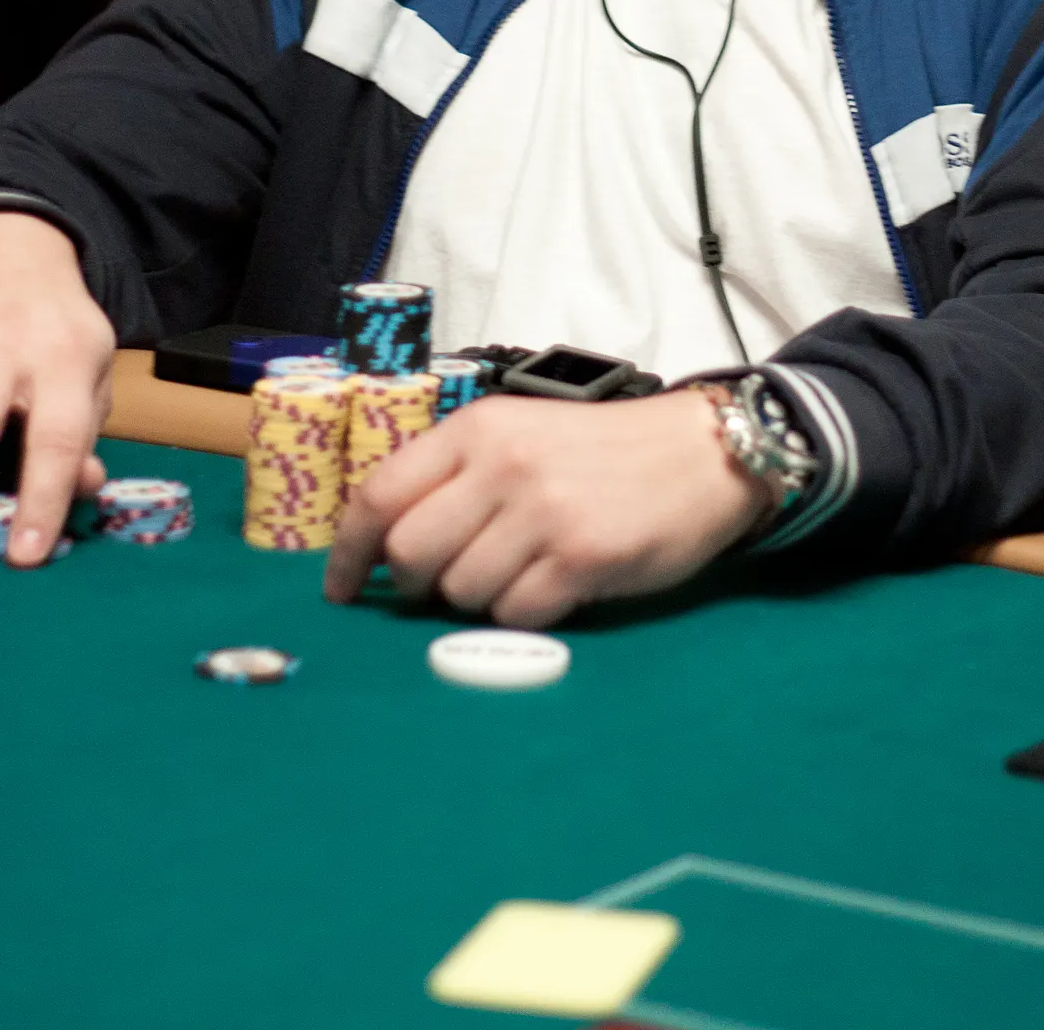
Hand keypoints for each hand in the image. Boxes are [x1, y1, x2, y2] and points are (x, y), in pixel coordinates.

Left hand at [324, 389, 769, 627]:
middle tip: (445, 584)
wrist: (701, 453)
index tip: (342, 590)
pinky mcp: (581, 557)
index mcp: (478, 430)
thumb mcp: (521, 435)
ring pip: (461, 592)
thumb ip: (458, 477)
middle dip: (416, 584)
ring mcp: (542, 512)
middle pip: (410, 553)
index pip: (380, 494)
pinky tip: (554, 586)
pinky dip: (524, 613)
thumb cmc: (603, 451)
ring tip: (520, 572)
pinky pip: (516, 614)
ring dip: (479, 599)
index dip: (348, 553)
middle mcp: (503, 466)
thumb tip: (387, 548)